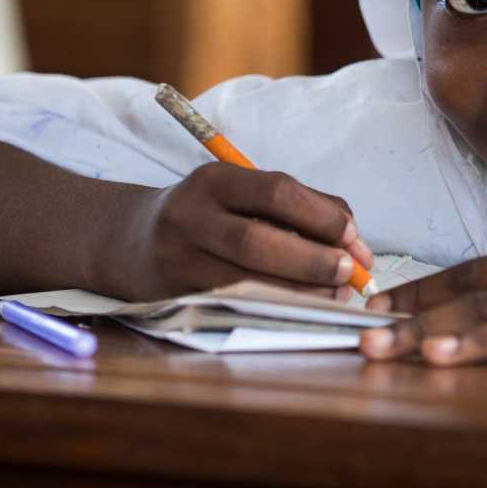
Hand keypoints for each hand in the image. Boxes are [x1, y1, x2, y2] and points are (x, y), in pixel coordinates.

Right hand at [110, 162, 373, 300]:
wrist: (130, 240)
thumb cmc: (210, 214)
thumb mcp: (242, 194)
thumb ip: (303, 208)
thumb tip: (356, 241)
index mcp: (214, 180)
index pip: (276, 190)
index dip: (321, 215)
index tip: (353, 236)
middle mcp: (190, 216)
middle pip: (258, 240)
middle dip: (312, 260)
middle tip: (349, 272)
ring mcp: (178, 260)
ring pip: (245, 281)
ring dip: (299, 291)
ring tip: (334, 294)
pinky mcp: (177, 297)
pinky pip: (234, 306)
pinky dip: (276, 308)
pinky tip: (303, 308)